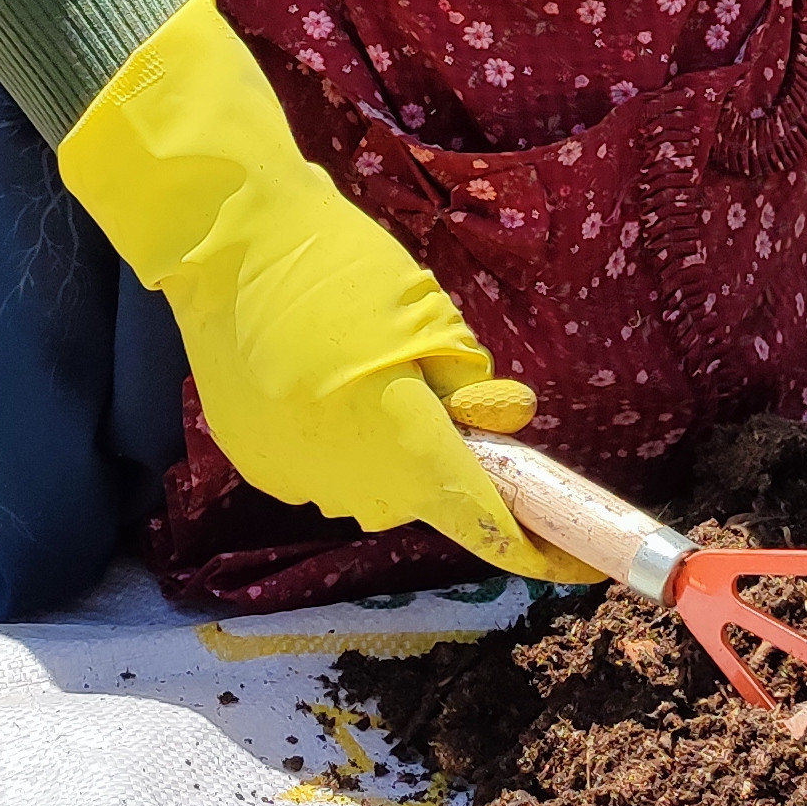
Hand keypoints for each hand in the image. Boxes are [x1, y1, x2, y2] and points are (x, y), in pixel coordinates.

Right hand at [58, 0, 598, 580]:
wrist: (230, 244)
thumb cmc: (343, 269)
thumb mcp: (432, 318)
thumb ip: (473, 388)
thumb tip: (500, 426)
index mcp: (402, 447)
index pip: (482, 519)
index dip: (534, 546)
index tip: (576, 560)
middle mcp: (348, 483)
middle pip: (424, 499)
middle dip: (442, 459)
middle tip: (434, 389)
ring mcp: (295, 479)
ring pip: (372, 487)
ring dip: (388, 451)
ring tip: (364, 368)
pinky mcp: (258, 463)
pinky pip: (323, 470)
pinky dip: (338, 440)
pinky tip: (319, 378)